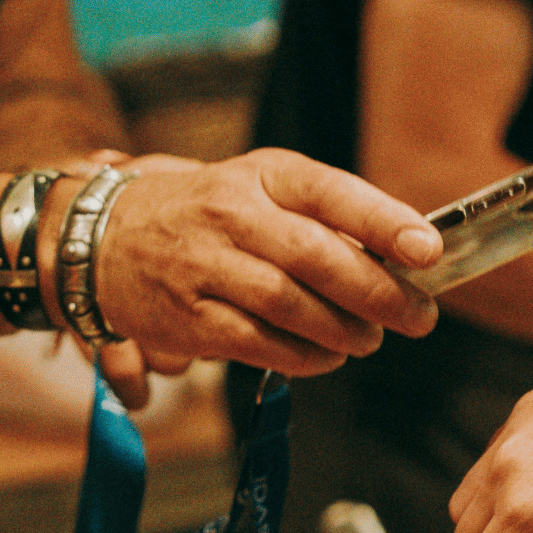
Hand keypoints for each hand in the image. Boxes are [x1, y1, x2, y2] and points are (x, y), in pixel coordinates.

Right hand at [77, 147, 442, 374]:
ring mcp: (203, 265)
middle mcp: (231, 213)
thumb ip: (326, 218)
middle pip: (317, 256)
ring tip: (370, 339)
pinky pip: (258, 343)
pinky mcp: (186, 316)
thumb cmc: (210, 215)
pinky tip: (326, 357)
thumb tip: (406, 258)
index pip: (331, 192)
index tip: (429, 250)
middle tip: (418, 317)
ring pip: (289, 304)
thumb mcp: (262, 190)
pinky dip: (303, 357)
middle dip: (379, 293)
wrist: (103, 238)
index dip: (385, 222)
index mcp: (263, 174)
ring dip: (343, 331)